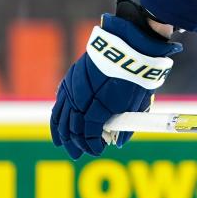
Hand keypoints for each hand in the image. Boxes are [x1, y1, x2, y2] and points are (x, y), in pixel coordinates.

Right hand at [50, 0, 181, 158]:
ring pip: (61, 115)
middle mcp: (82, 98)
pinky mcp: (71, 77)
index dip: (92, 144)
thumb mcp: (138, 102)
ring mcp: (74, 87)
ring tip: (62, 144)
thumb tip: (118, 142)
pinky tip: (59, 123)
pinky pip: (60, 100)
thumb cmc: (137, 74)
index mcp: (99, 106)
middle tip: (78, 154)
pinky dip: (58, 115)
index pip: (89, 133)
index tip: (97, 150)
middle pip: (73, 127)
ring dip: (62, 132)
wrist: (130, 43)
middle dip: (76, 142)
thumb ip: (126, 124)